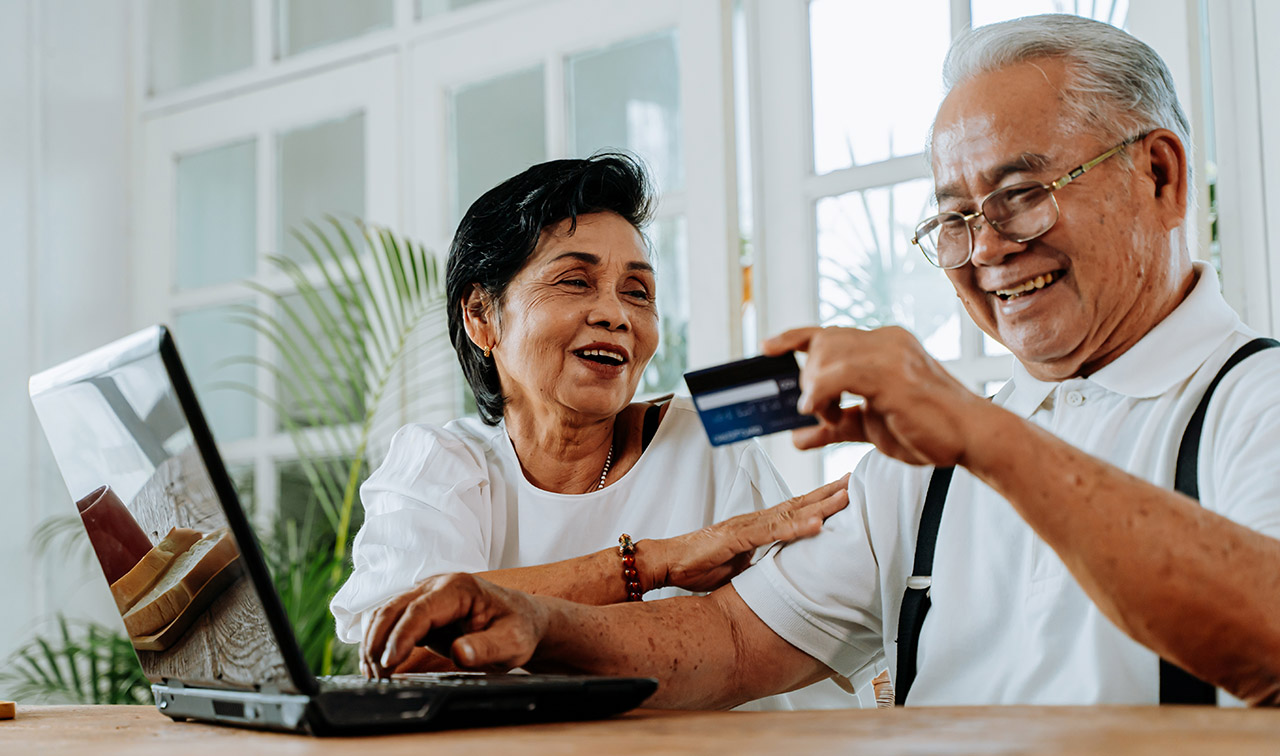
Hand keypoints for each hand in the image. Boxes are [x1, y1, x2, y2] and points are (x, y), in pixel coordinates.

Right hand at [360, 573, 548, 678]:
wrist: (522, 620)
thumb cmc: (518, 628)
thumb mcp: (512, 643)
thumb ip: (486, 648)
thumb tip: (460, 654)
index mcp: (459, 588)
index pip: (420, 610)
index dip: (400, 636)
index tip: (389, 663)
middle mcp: (438, 586)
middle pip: (394, 608)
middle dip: (378, 641)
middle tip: (377, 677)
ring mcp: (426, 595)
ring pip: (386, 613)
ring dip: (373, 642)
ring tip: (374, 675)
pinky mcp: (420, 611)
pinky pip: (391, 621)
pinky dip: (378, 641)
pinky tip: (376, 665)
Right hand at [644, 474, 849, 592]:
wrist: (665, 562)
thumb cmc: (697, 565)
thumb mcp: (739, 567)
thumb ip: (760, 562)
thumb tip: (781, 571)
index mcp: (757, 526)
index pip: (795, 509)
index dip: (822, 500)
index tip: (847, 492)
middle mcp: (754, 520)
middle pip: (799, 503)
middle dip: (830, 492)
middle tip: (858, 480)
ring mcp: (745, 526)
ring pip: (789, 512)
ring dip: (820, 505)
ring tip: (846, 497)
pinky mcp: (735, 538)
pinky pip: (769, 532)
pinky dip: (795, 528)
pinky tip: (815, 525)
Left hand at [763, 325, 989, 466]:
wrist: (971, 439)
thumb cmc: (929, 430)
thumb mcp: (869, 427)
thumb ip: (834, 425)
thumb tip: (798, 436)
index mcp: (884, 345)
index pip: (829, 332)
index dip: (794, 337)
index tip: (767, 347)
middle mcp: (886, 340)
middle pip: (821, 343)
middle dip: (807, 378)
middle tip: (820, 411)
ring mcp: (890, 353)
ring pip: (825, 355)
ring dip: (814, 390)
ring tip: (829, 416)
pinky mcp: (891, 374)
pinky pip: (837, 374)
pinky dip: (820, 394)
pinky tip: (822, 412)